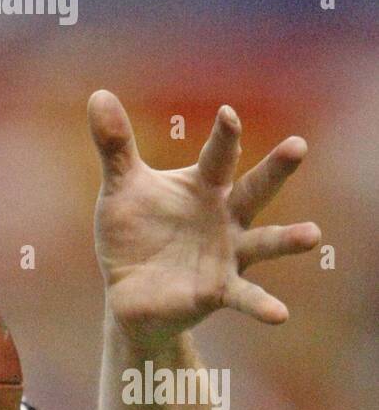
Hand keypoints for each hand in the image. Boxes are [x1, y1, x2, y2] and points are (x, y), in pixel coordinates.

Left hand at [88, 89, 319, 350]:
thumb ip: (116, 147)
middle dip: (275, 169)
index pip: (219, 155)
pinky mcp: (217, 291)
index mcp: (206, 187)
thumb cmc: (133, 234)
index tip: (227, 113)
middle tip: (298, 146)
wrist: (128, 292)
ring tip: (311, 235)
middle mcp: (226, 218)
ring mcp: (226, 255)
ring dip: (287, 239)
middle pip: (255, 190)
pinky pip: (243, 297)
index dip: (224, 135)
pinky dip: (261, 305)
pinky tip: (279, 315)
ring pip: (264, 242)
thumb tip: (98, 94)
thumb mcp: (121, 189)